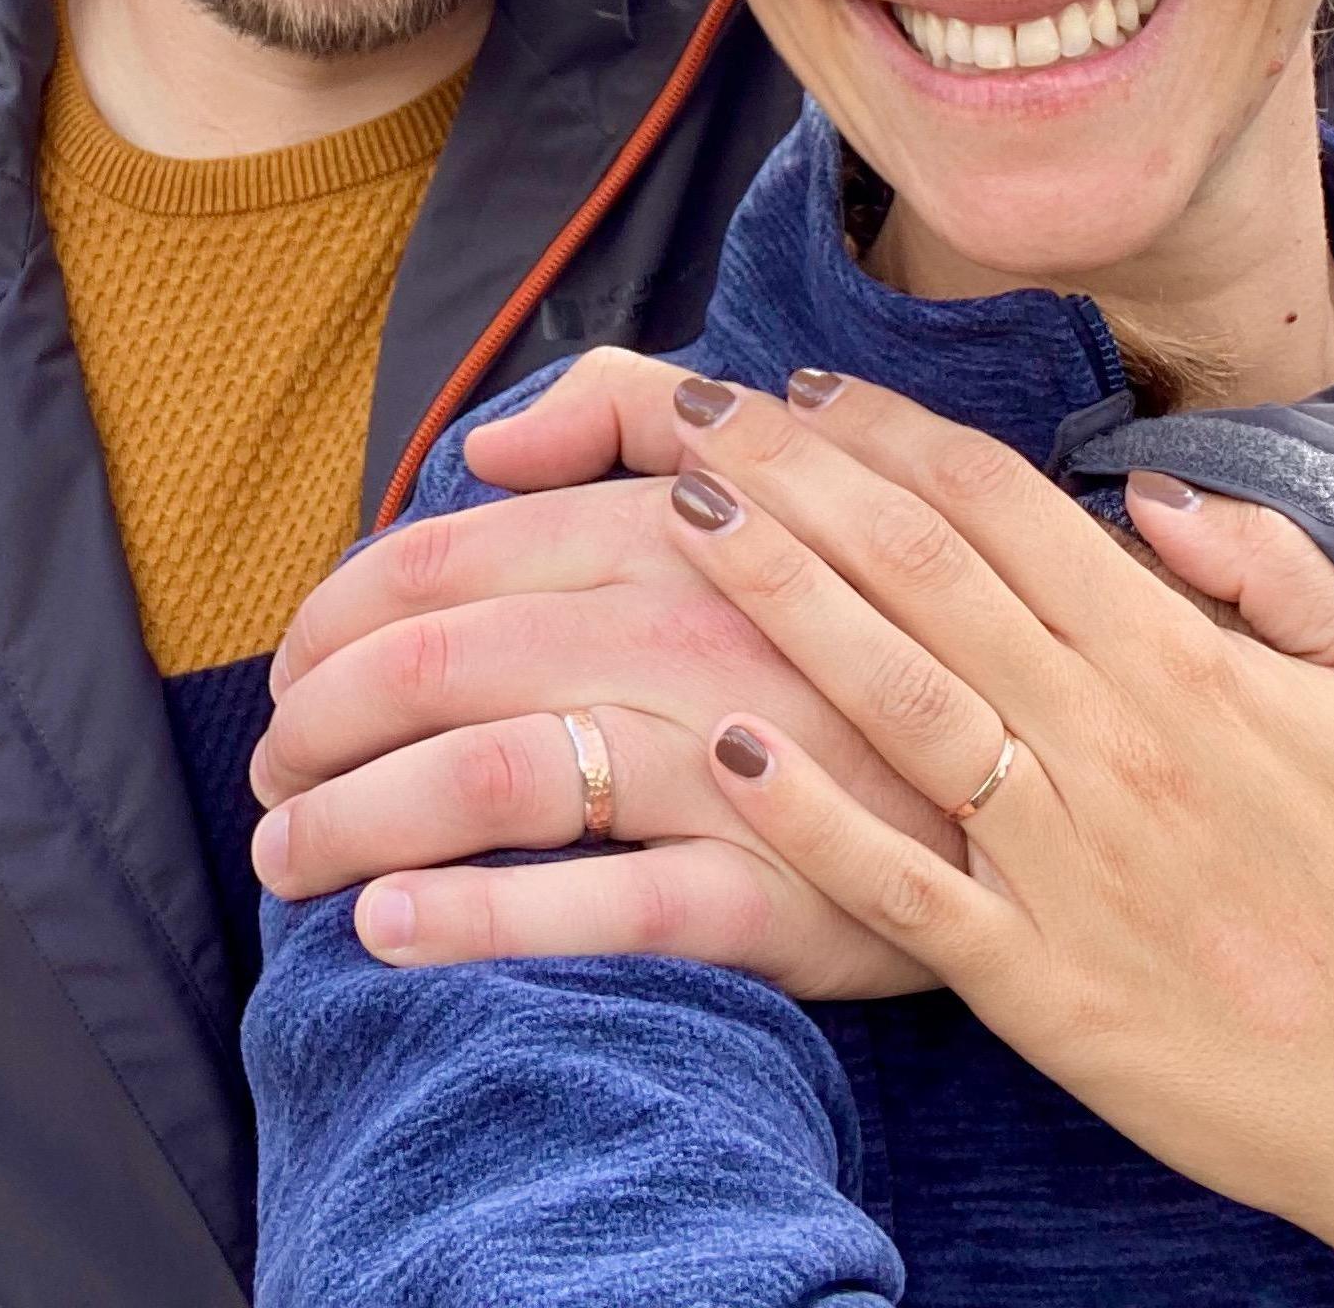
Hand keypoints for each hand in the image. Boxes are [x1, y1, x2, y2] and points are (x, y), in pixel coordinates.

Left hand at [251, 471, 952, 995]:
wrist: (1063, 760)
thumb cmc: (878, 610)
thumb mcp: (775, 457)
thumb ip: (629, 402)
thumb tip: (495, 444)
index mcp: (671, 529)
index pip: (445, 557)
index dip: (336, 615)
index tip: (293, 674)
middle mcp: (685, 630)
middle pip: (439, 662)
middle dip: (316, 724)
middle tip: (270, 780)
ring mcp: (733, 764)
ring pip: (492, 776)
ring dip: (355, 820)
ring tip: (291, 860)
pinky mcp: (782, 896)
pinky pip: (604, 909)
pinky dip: (477, 919)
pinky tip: (388, 931)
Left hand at [547, 354, 1333, 1307]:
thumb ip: (1273, 568)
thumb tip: (1147, 489)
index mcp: (1183, 661)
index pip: (1000, 504)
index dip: (888, 432)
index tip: (803, 388)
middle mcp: (1106, 740)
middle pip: (918, 566)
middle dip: (793, 474)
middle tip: (696, 408)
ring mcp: (1063, 862)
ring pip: (889, 690)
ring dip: (776, 592)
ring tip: (683, 514)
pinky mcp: (1036, 984)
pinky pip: (896, 884)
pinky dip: (805, 813)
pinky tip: (722, 746)